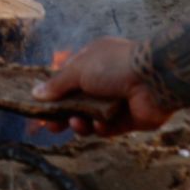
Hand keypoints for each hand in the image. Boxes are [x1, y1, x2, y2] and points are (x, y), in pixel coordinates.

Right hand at [34, 37, 174, 134]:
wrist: (154, 79)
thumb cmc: (114, 66)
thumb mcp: (79, 70)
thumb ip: (57, 84)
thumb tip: (36, 93)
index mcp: (93, 61)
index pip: (68, 78)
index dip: (53, 94)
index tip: (38, 108)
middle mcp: (105, 79)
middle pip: (77, 101)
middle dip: (62, 113)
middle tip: (49, 125)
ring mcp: (117, 99)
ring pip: (90, 117)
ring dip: (80, 122)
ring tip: (75, 123)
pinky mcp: (128, 119)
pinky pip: (108, 128)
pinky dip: (101, 128)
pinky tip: (99, 125)